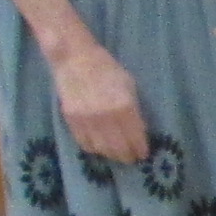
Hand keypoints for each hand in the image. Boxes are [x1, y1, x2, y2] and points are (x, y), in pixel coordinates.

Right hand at [51, 40, 147, 164]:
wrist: (75, 58)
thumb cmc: (108, 69)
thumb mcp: (129, 87)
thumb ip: (134, 110)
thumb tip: (139, 132)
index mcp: (124, 107)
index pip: (136, 139)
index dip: (141, 150)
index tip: (143, 154)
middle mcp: (106, 117)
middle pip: (119, 149)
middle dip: (128, 156)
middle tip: (131, 157)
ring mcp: (87, 120)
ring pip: (102, 150)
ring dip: (111, 154)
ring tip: (116, 153)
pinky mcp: (71, 120)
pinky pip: (84, 143)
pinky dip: (94, 148)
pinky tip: (99, 145)